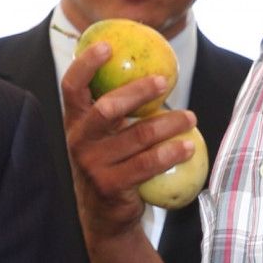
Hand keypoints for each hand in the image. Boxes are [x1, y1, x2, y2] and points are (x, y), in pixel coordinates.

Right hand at [61, 42, 195, 237]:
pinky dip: (171, 153)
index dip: (86, 64)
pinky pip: (147, 164)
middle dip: (136, 91)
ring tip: (190, 117)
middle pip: (106, 108)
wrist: (104, 216)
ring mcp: (92, 165)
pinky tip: (188, 146)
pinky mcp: (110, 186)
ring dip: (168, 123)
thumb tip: (150, 66)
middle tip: (164, 81)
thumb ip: (117, 107)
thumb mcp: (106, 136)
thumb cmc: (112, 164)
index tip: (107, 45)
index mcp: (76, 122)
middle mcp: (79, 141)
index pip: (72, 87)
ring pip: (136, 136)